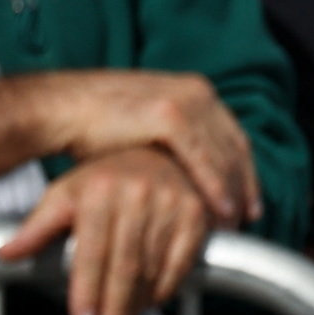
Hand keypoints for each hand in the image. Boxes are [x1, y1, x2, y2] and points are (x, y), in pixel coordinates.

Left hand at [2, 144, 215, 314]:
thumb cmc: (105, 176)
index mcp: (99, 188)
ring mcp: (170, 203)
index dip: (87, 289)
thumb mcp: (66, 194)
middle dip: (114, 308)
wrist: (155, 148)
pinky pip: (180, 265)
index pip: (92, 251)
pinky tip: (149, 302)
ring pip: (152, 270)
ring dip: (137, 304)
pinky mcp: (195, 214)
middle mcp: (137, 193)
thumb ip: (37, 227)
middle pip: (124, 266)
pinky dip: (164, 289)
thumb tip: (5, 254)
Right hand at [36, 70, 260, 222]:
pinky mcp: (169, 115)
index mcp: (195, 90)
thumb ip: (176, 142)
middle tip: (246, 220)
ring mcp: (184, 100)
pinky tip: (220, 210)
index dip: (244, 173)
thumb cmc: (100, 123)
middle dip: (243, 187)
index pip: (233, 138)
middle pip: (234, 147)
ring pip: (223, 155)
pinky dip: (215, 187)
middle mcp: (196, 90)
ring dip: (233, 192)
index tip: (249, 203)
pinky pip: (204, 158)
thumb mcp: (149, 126)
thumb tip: (193, 176)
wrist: (64, 108)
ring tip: (233, 224)